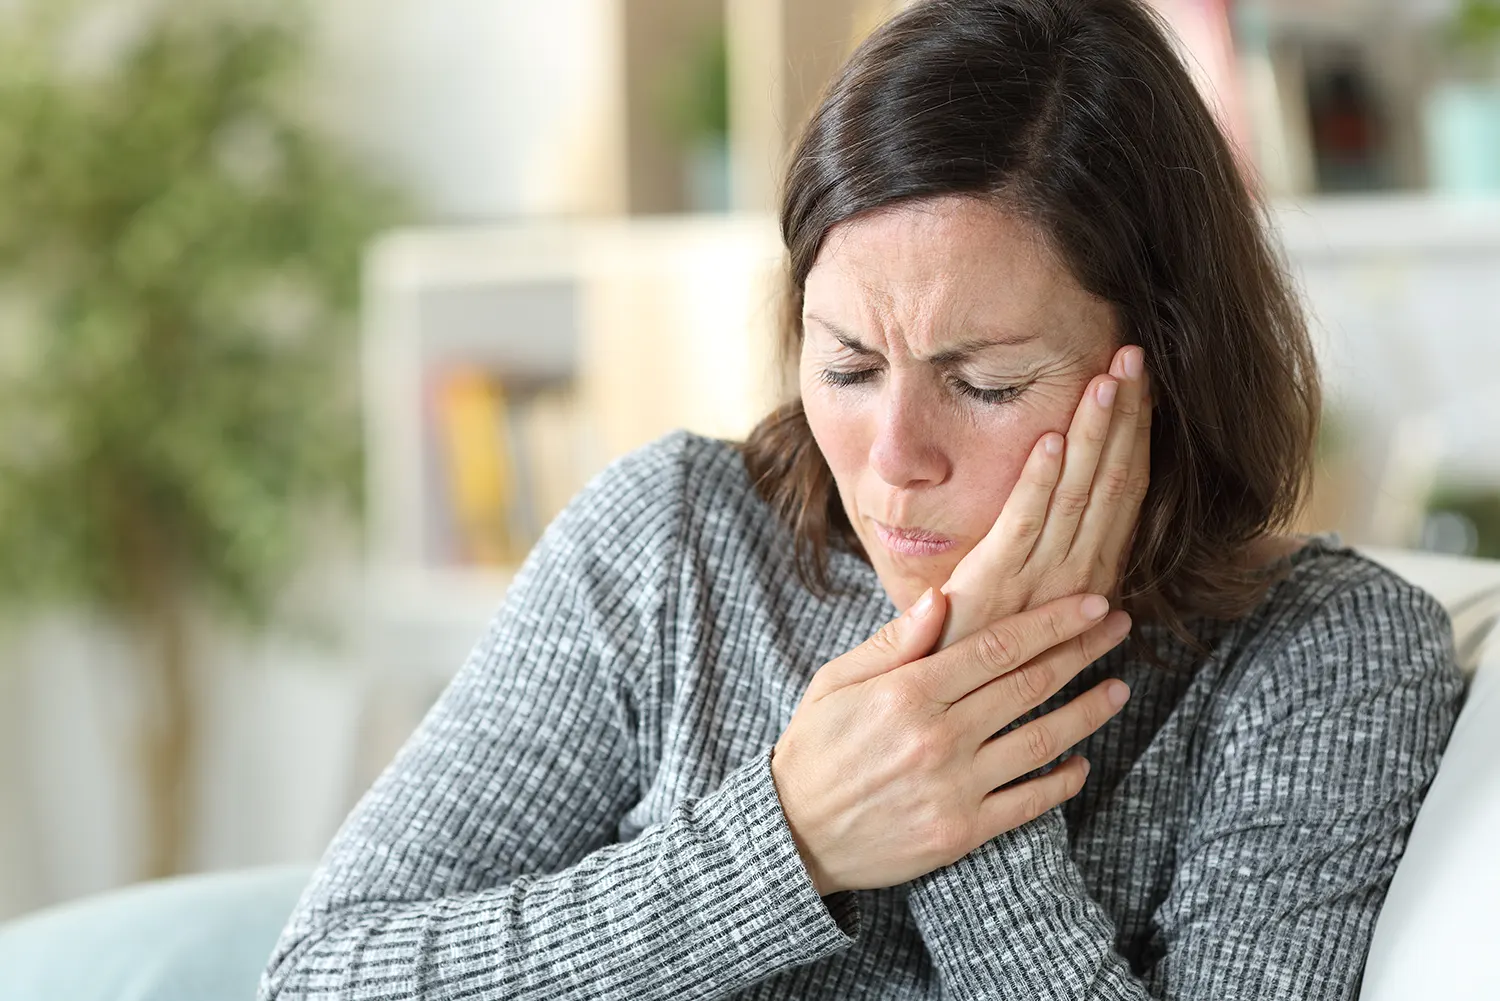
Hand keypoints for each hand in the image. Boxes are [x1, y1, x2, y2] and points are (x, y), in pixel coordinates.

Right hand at [771, 589, 1132, 895]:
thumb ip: (892, 642)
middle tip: (1119, 629)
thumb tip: (942, 597)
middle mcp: (938, 736)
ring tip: (1119, 689)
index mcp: (908, 692)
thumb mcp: (836, 682)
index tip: (1091, 603)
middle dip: (1082, 651)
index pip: (998, 646)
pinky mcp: (961, 831)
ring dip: (1088, 712)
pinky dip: (1061, 782)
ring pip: (1040, 740)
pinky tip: (1081, 763)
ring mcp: (954, 786)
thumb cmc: (815, 748)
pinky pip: (1028, 803)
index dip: (1052, 622)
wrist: (794, 835)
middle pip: (1029, 684)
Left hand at [937, 344, 1151, 649]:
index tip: (1144, 381)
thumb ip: (1064, 572)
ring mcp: (1039, 578)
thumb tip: (1105, 572)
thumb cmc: (987, 646)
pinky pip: (1023, 522)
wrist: (951, 701)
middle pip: (1112, 480)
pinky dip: (1038, 479)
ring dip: (1093, 434)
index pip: (1125, 490)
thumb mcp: (1037, 603)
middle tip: (1134, 355)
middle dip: (1125, 416)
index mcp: (1093, 572)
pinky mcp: (995, 583)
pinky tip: (1049, 437)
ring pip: (1077, 493)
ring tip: (1106, 379)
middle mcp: (1079, 573)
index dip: (1137, 433)